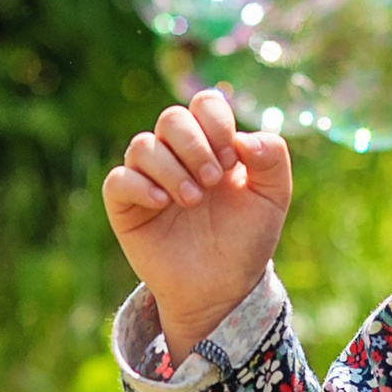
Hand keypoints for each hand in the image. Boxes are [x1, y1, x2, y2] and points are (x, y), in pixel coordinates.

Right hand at [102, 89, 293, 362]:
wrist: (223, 287)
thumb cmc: (246, 239)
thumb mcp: (273, 197)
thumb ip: (273, 157)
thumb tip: (244, 139)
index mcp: (212, 144)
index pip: (205, 104)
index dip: (217, 123)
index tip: (231, 160)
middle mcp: (177, 155)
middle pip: (171, 118)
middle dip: (194, 144)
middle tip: (212, 180)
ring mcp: (149, 178)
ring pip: (142, 145)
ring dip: (171, 168)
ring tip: (192, 200)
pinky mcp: (126, 206)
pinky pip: (118, 180)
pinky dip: (140, 185)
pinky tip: (162, 203)